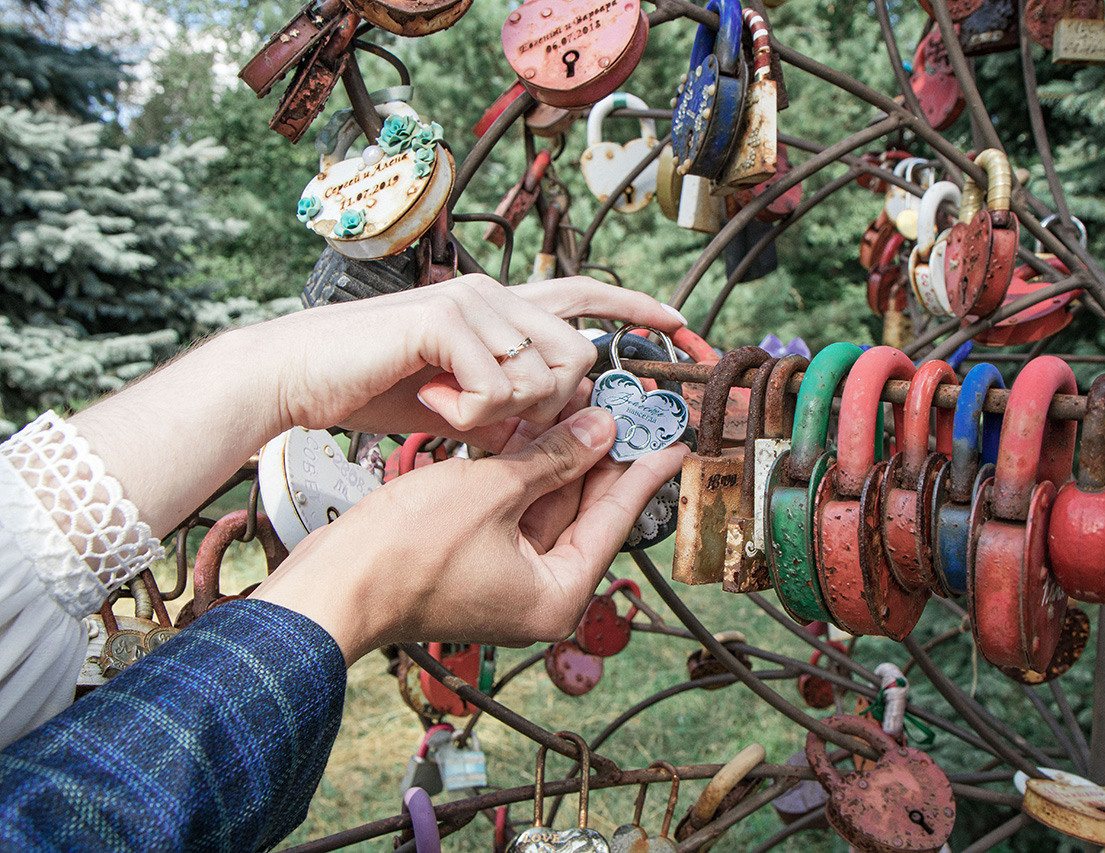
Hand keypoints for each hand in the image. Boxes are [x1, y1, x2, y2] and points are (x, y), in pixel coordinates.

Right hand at [248, 406, 686, 662]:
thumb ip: (552, 459)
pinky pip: (518, 506)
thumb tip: (600, 427)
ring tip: (591, 399)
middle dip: (604, 453)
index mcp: (557, 594)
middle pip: (587, 511)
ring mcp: (508, 577)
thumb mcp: (490, 493)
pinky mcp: (479, 559)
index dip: (644, 470)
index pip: (615, 520)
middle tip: (632, 406)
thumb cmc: (403, 554)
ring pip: (551, 503)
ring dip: (565, 453)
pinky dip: (529, 468)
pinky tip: (542, 422)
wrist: (328, 586)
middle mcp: (541, 593)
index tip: (674, 438)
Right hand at [252, 274, 684, 446]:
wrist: (299, 375)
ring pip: (544, 375)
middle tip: (491, 420)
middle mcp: (496, 293)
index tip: (682, 322)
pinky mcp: (445, 317)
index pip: (587, 297)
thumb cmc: (377, 388)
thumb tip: (570, 424)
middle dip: (549, 406)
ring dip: (498, 413)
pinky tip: (431, 403)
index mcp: (503, 308)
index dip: (637, 310)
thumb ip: (517, 409)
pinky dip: (468, 413)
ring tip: (445, 406)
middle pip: (578, 355)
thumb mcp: (463, 407)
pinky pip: (498, 386)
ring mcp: (474, 300)